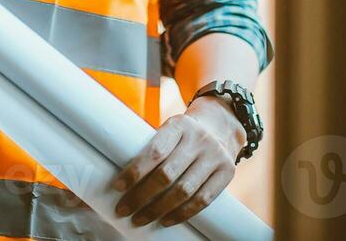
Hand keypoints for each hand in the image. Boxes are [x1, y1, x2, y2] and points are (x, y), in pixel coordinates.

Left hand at [111, 98, 244, 227]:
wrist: (220, 127)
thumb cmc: (183, 135)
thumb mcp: (170, 130)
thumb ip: (153, 149)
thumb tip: (124, 182)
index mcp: (180, 125)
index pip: (155, 151)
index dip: (135, 171)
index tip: (118, 187)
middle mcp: (199, 139)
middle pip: (167, 174)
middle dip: (141, 196)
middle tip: (124, 209)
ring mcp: (215, 155)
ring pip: (183, 190)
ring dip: (158, 209)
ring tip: (140, 218)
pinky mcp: (227, 172)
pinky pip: (203, 200)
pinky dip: (182, 214)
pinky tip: (166, 220)